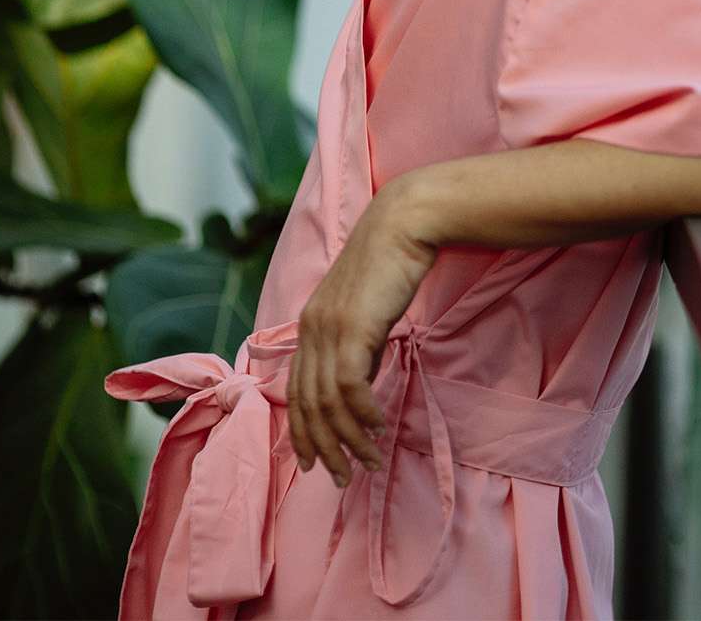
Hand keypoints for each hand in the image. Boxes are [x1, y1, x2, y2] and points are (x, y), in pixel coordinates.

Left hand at [287, 183, 437, 488]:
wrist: (405, 223)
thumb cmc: (393, 262)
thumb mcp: (366, 308)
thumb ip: (357, 343)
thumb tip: (360, 382)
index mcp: (309, 323)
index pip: (295, 390)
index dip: (302, 430)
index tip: (316, 461)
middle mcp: (311, 328)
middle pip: (306, 404)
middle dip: (323, 447)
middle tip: (341, 477)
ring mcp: (329, 328)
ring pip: (327, 402)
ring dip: (346, 439)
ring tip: (367, 460)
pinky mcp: (352, 328)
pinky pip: (349, 386)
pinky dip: (362, 413)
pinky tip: (377, 426)